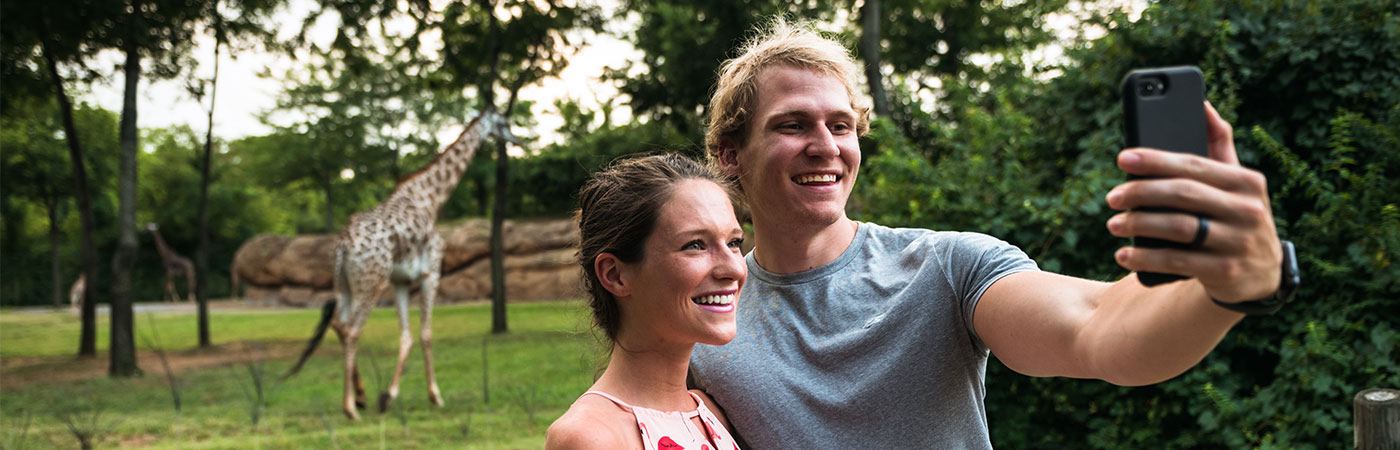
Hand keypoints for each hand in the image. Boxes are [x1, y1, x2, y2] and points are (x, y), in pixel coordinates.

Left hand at [1105, 102, 1282, 301]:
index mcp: (1247, 181)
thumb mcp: (1236, 184)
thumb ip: (1219, 146)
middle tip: (1112, 197)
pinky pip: (1178, 262)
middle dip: (1141, 193)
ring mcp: (1239, 243)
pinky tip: (1124, 254)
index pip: (1194, 165)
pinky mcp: (1226, 272)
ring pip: (1179, 228)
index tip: (1123, 158)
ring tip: (1114, 224)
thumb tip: (1202, 105)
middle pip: (1183, 195)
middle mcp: (1248, 210)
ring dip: (1139, 225)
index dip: (1156, 160)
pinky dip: (1146, 258)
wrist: (1262, 274)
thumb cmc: (1236, 217)